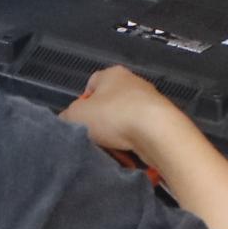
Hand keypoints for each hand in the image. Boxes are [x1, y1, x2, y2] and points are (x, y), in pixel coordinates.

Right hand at [62, 65, 181, 159]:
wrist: (157, 133)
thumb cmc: (117, 115)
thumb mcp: (77, 116)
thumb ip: (66, 117)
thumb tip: (66, 122)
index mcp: (112, 74)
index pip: (91, 85)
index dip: (82, 104)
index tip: (80, 120)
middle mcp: (133, 84)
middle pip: (108, 106)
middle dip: (101, 124)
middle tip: (93, 138)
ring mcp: (150, 103)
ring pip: (124, 122)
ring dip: (117, 137)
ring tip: (111, 149)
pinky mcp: (161, 122)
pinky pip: (140, 135)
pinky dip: (132, 145)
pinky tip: (127, 154)